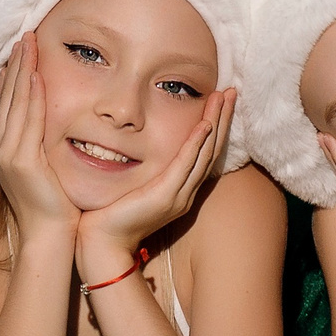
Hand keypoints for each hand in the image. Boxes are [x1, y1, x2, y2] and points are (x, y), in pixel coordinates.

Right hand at [0, 35, 77, 241]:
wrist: (50, 235)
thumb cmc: (53, 203)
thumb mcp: (43, 165)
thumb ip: (39, 141)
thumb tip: (46, 120)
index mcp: (4, 147)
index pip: (9, 101)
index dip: (15, 73)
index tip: (23, 49)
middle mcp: (0, 147)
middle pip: (9, 96)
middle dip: (18, 64)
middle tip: (25, 36)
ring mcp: (8, 153)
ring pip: (17, 102)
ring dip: (24, 71)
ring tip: (29, 44)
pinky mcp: (22, 161)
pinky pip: (30, 121)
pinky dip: (33, 96)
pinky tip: (38, 76)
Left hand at [76, 88, 235, 275]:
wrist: (102, 244)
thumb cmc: (111, 215)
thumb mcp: (134, 188)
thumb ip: (146, 171)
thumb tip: (138, 146)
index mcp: (180, 191)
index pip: (204, 154)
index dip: (215, 127)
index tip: (220, 102)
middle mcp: (185, 194)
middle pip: (211, 150)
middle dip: (222, 119)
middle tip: (233, 92)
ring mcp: (177, 196)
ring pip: (204, 154)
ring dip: (215, 123)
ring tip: (223, 99)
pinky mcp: (164, 197)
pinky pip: (185, 165)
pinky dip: (196, 144)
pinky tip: (204, 125)